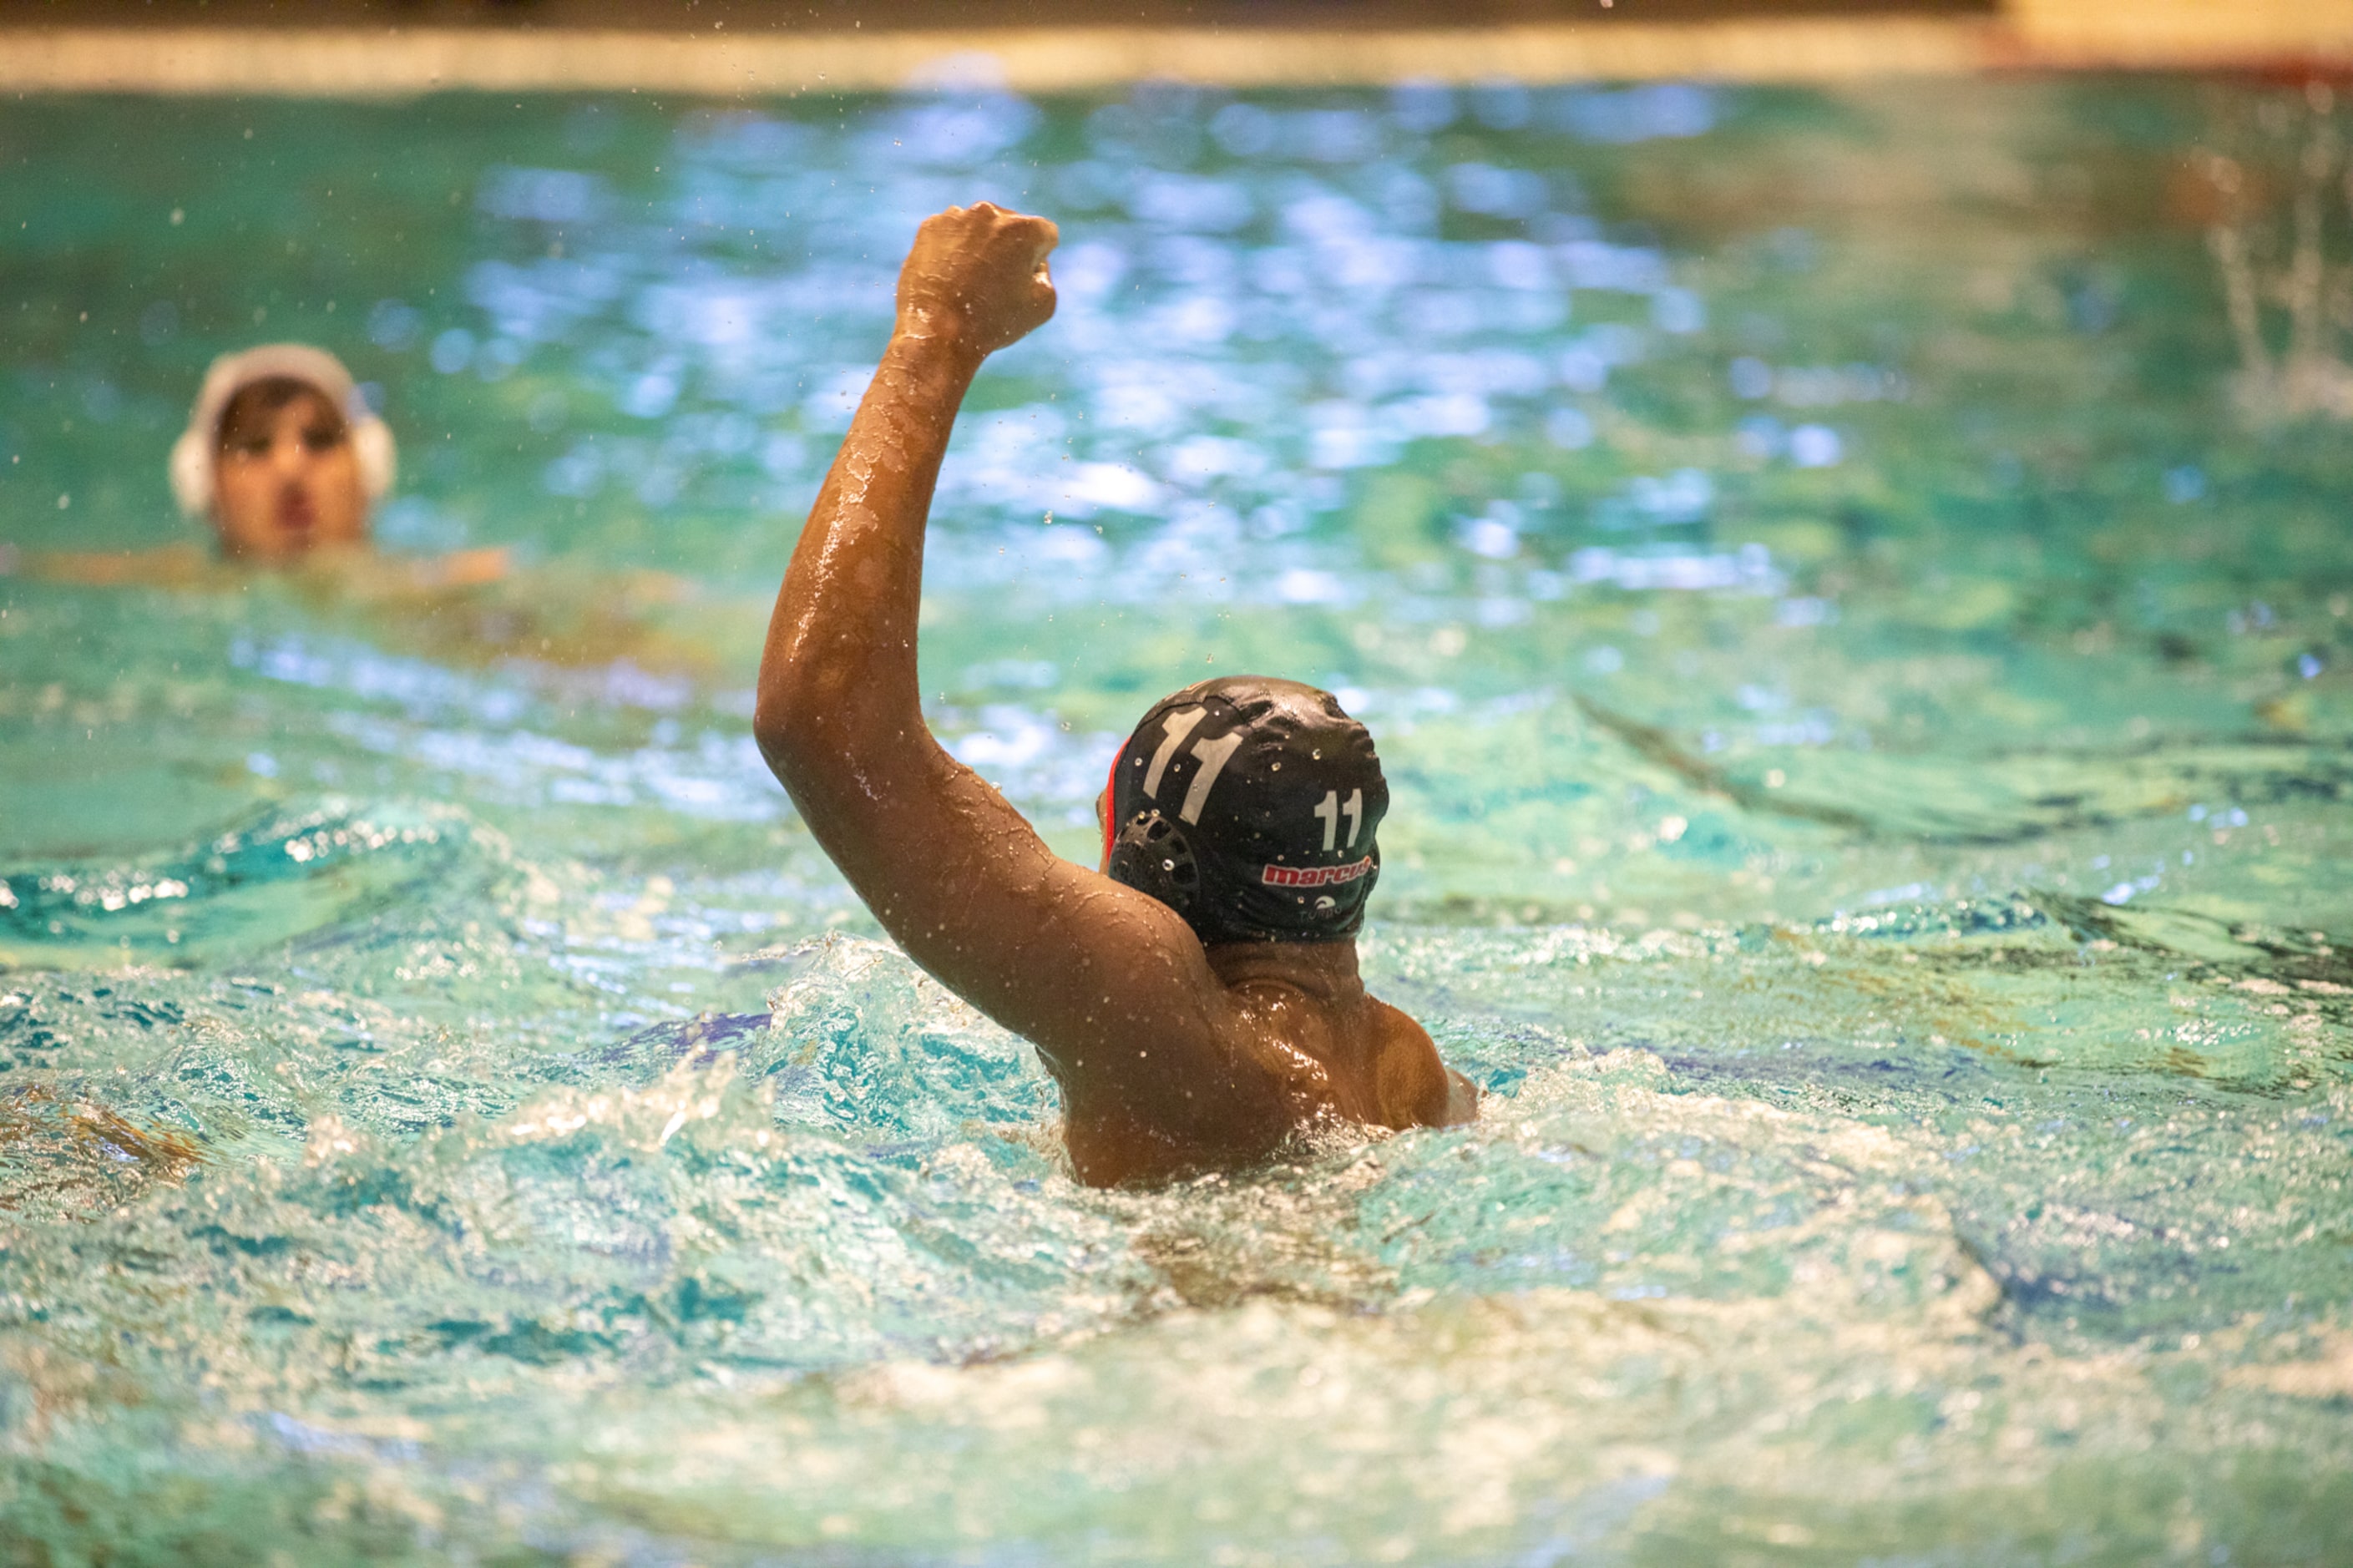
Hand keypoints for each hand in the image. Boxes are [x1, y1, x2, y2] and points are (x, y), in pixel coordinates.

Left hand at [894, 203, 1057, 357]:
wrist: (937, 331)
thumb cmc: (992, 323)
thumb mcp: (1042, 306)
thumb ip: (1045, 274)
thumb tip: (1030, 259)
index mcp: (1026, 229)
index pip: (1045, 235)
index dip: (1037, 261)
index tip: (1021, 282)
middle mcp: (992, 213)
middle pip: (1011, 226)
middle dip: (1008, 248)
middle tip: (994, 284)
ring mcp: (957, 216)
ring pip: (980, 228)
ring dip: (980, 247)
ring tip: (969, 282)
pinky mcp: (931, 226)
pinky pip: (952, 234)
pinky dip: (953, 250)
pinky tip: (950, 277)